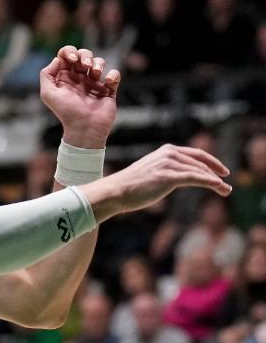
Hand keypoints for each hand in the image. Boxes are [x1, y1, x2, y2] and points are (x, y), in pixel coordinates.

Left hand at [40, 46, 118, 147]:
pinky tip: (108, 83)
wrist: (85, 128)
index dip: (69, 51)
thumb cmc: (66, 112)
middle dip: (85, 55)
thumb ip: (47, 75)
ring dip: (98, 63)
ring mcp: (94, 84)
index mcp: (65, 78)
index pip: (67, 56)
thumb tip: (57, 60)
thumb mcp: (48, 94)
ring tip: (95, 73)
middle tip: (85, 65)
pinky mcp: (108, 90)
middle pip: (84, 55)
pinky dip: (113, 75)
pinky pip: (114, 75)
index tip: (72, 59)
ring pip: (99, 62)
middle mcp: (79, 79)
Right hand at [84, 144, 230, 222]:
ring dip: (216, 181)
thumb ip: (165, 171)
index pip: (195, 154)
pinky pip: (195, 178)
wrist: (115, 191)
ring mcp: (168, 164)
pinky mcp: (168, 176)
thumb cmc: (130, 186)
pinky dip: (210, 182)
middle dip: (216, 173)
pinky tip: (219, 186)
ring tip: (226, 190)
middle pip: (200, 162)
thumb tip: (176, 179)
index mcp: (165, 151)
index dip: (211, 162)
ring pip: (199, 171)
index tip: (222, 171)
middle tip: (227, 184)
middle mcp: (168, 154)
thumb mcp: (151, 172)